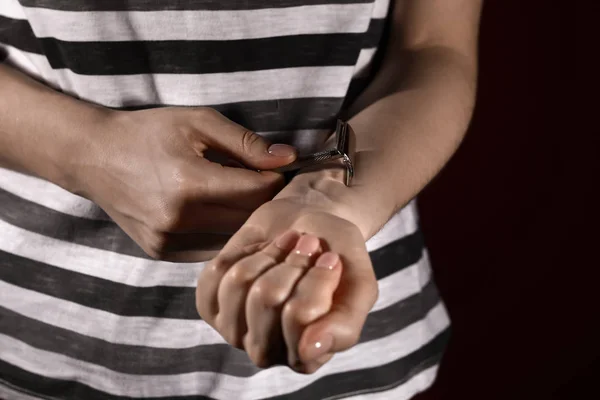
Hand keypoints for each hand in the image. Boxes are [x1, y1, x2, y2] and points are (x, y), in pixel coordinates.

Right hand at [72, 107, 296, 261]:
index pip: (258, 192)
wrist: (94, 157)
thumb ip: (246, 143)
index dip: (278, 180)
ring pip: (234, 238)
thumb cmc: (149, 133)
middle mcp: (179, 220)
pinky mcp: (163, 253)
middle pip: (250, 219)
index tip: (280, 169)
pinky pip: (212, 249)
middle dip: (267, 201)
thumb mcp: (198, 122)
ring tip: (241, 196)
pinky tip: (218, 211)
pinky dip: (224, 233)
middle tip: (267, 182)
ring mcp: (169, 242)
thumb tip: (289, 158)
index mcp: (190, 183)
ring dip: (247, 219)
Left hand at [196, 192, 377, 373]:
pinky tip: (263, 252)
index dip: (316, 278)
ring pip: (240, 283)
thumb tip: (309, 351)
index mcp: (309, 356)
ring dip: (269, 254)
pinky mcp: (210, 306)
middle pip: (266, 299)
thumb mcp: (360, 284)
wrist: (310, 222)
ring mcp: (235, 331)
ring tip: (288, 245)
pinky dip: (243, 252)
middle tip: (309, 246)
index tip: (331, 259)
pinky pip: (216, 273)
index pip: (300, 315)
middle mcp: (270, 351)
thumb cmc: (337, 254)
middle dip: (290, 262)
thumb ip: (345, 323)